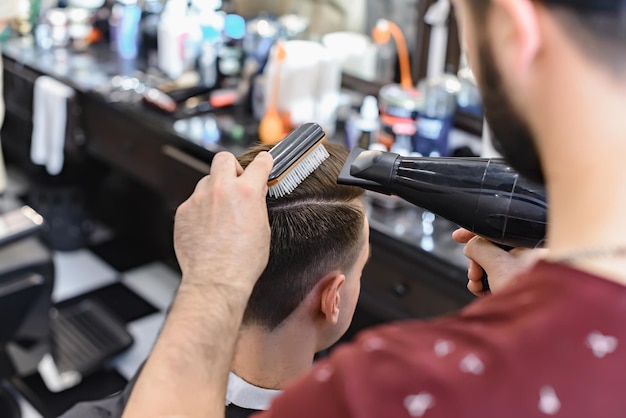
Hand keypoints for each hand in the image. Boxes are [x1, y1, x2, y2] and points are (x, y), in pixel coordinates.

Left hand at [174, 151, 273, 290]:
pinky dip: (201, 210)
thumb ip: (257, 206)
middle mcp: (221, 190)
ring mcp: (198, 200)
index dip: (264, 162)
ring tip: (220, 213)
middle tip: (236, 181)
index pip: (258, 164)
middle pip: (224, 159)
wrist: (216, 280)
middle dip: (232, 166)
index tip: (263, 161)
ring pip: (206, 181)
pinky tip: (207, 228)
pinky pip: (193, 202)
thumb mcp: (262, 231)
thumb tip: (256, 194)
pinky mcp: (183, 212)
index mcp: (246, 193)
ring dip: (215, 191)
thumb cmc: (242, 262)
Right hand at [452, 228, 547, 295]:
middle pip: (493, 247)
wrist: (546, 318)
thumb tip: (471, 246)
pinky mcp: (525, 283)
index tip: (458, 237)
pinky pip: (500, 276)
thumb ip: (479, 248)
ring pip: (494, 263)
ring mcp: (528, 268)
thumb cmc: (530, 289)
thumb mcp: (497, 263)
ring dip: (479, 273)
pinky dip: (488, 282)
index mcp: (528, 241)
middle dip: (476, 260)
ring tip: (476, 285)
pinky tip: (482, 291)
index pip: (496, 230)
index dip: (474, 232)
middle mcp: (530, 252)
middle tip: (473, 274)